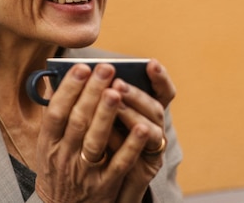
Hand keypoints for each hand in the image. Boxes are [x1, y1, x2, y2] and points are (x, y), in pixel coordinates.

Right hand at [34, 63, 152, 202]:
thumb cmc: (57, 170)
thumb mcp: (46, 147)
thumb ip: (56, 119)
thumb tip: (61, 82)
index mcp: (47, 144)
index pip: (55, 113)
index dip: (68, 89)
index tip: (81, 68)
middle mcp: (63, 157)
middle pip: (77, 121)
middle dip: (91, 92)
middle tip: (105, 68)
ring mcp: (84, 172)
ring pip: (96, 140)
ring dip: (106, 114)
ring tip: (117, 90)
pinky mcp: (105, 186)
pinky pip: (120, 164)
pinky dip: (131, 145)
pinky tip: (142, 127)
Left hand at [109, 59, 175, 201]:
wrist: (99, 181)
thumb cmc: (97, 140)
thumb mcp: (99, 115)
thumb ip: (96, 96)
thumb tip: (81, 74)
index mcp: (144, 109)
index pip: (162, 90)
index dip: (159, 77)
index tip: (151, 63)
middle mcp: (154, 125)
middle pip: (154, 107)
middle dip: (136, 94)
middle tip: (118, 83)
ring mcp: (153, 146)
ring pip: (153, 129)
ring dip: (133, 113)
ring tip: (116, 101)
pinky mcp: (149, 166)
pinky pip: (144, 153)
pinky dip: (133, 141)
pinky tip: (120, 130)